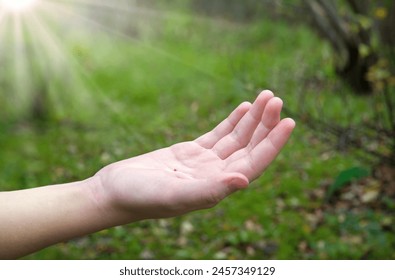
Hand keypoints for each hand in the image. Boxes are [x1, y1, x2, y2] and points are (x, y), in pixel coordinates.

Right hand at [94, 90, 294, 220]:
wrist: (114, 192)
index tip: (288, 121)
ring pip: (236, 138)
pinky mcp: (190, 153)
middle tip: (276, 99)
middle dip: (264, 124)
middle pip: (248, 147)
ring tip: (266, 97)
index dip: (272, 144)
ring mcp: (204, 164)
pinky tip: (244, 107)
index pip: (253, 164)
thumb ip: (210, 189)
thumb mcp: (174, 194)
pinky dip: (232, 121)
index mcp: (216, 188)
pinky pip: (218, 135)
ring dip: (252, 119)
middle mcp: (215, 176)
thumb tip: (244, 179)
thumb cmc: (140, 198)